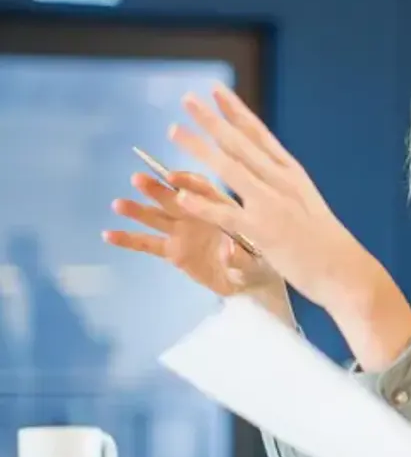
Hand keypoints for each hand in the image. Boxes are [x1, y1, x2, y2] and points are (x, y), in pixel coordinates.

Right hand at [104, 169, 278, 296]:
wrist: (250, 278)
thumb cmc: (257, 260)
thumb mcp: (254, 261)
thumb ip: (241, 256)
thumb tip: (228, 250)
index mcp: (220, 208)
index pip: (202, 189)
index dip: (187, 182)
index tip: (172, 177)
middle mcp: (197, 214)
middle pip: (174, 197)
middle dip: (157, 188)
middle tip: (138, 179)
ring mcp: (182, 231)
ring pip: (157, 217)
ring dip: (138, 210)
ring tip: (118, 204)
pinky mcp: (172, 251)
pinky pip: (147, 244)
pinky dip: (128, 239)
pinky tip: (108, 235)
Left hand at [164, 83, 399, 318]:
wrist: (346, 270)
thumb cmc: (327, 243)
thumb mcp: (308, 203)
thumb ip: (284, 186)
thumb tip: (267, 173)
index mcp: (292, 174)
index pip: (260, 135)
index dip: (236, 111)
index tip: (216, 91)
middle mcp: (282, 182)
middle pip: (240, 143)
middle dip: (212, 119)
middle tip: (187, 99)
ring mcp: (272, 205)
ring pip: (229, 168)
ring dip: (199, 148)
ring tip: (174, 131)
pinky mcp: (263, 231)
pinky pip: (226, 213)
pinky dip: (202, 204)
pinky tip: (181, 193)